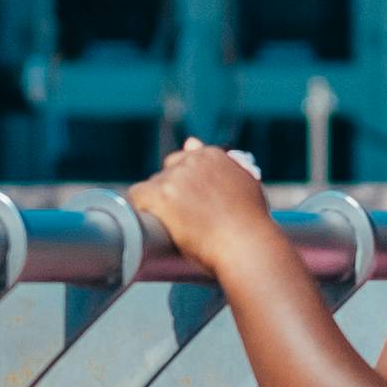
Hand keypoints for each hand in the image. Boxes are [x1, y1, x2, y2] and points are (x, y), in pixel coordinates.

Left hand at [127, 137, 280, 276]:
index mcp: (213, 155)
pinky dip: (141, 209)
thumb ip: (221, 163)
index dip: (186, 186)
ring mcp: (176, 176)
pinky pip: (136, 195)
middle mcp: (193, 160)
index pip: (185, 161)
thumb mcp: (244, 184)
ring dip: (160, 205)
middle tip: (185, 219)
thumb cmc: (249, 223)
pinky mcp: (161, 194)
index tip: (191, 204)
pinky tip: (154, 224)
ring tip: (178, 229)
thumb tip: (190, 141)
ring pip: (152, 186)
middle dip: (172, 193)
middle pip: (168, 173)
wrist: (246, 245)